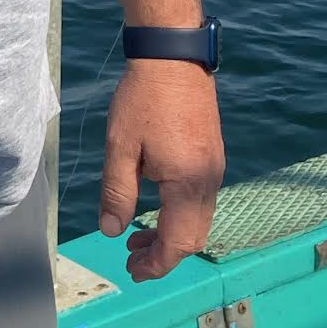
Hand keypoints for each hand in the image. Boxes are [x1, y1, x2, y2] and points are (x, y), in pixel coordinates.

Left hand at [98, 60, 223, 282]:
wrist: (173, 56)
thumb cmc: (143, 98)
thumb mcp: (121, 147)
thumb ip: (117, 193)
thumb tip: (111, 231)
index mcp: (187, 182)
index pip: (178, 242)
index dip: (156, 264)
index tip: (132, 271)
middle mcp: (209, 180)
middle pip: (193, 236)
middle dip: (163, 253)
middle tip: (130, 258)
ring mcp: (215, 167)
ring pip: (199, 219)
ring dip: (172, 234)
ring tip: (137, 236)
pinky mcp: (213, 155)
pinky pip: (201, 199)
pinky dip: (179, 214)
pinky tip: (155, 205)